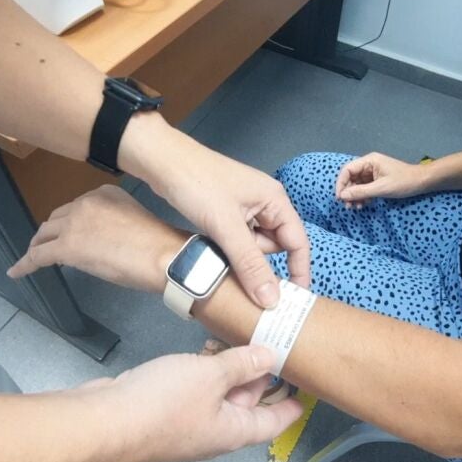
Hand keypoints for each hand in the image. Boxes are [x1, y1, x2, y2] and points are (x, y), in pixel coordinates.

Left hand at [6, 185, 181, 291]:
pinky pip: (37, 256)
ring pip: (44, 235)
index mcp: (104, 193)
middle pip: (57, 218)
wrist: (164, 256)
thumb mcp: (134, 221)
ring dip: (38, 246)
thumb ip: (113, 223)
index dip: (71, 224)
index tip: (72, 235)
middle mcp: (85, 202)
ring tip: (33, 257)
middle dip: (52, 233)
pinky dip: (25, 264)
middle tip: (51, 247)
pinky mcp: (66, 247)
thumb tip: (101, 242)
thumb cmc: (160, 244)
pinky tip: (16, 272)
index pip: (77, 208)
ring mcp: (73, 224)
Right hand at [79, 345, 302, 461]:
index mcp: (235, 431)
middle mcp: (215, 431)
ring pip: (221, 393)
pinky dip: (205, 370)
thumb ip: (242, 363)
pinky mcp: (167, 409)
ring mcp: (190, 421)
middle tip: (270, 343)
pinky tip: (203, 349)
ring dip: (230, 368)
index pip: (276, 420)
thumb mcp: (211, 375)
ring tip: (235, 339)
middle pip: (250, 403)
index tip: (305, 384)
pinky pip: (197, 389)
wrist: (106, 421)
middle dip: (260, 374)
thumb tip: (269, 357)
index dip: (292, 402)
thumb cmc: (159, 406)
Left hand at [120, 118, 310, 307]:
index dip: (299, 271)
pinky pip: (238, 240)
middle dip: (256, 258)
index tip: (295, 299)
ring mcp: (246, 207)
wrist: (161, 162)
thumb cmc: (197, 183)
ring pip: (253, 245)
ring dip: (239, 254)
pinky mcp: (228, 212)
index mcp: (275, 200)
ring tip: (217, 243)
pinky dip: (228, 247)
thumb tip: (272, 299)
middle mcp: (265, 203)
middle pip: (275, 246)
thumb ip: (250, 265)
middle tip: (232, 255)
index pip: (298, 243)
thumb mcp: (226, 228)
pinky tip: (212, 243)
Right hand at [335, 152, 433, 207]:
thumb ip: (361, 192)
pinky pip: (364, 188)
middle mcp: (369, 165)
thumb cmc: (403, 182)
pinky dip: (362, 196)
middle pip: (351, 178)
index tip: (340, 197)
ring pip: (357, 184)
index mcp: (369, 161)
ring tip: (355, 208)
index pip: (347, 170)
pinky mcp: (377, 180)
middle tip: (347, 206)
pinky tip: (363, 205)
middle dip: (348, 192)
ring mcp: (373, 173)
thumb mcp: (381, 188)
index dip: (341, 183)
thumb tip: (342, 196)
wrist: (422, 182)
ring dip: (354, 196)